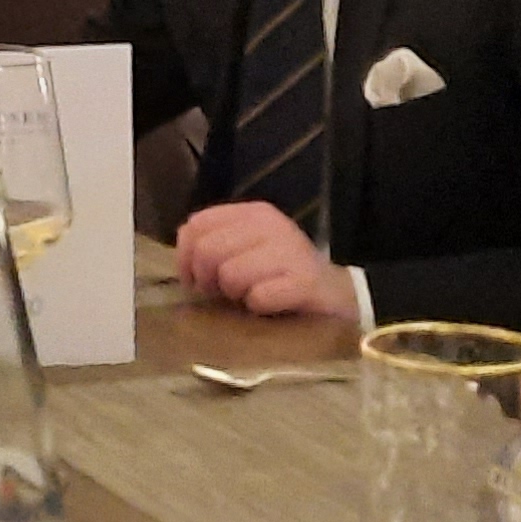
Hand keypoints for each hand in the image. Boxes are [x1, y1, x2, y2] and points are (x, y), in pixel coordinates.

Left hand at [171, 201, 358, 321]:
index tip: (196, 279)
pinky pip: (258, 297)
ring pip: (230, 274)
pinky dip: (258, 308)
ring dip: (235, 295)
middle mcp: (271, 225)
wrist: (336, 297)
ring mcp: (290, 251)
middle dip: (208, 280)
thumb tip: (184, 259)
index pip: (196, 224)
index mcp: (253, 214)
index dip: (186, 257)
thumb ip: (213, 245)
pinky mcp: (304, 282)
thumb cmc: (280, 276)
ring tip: (252, 297)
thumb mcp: (246, 251)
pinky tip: (272, 306)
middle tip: (224, 293)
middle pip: (208, 250)